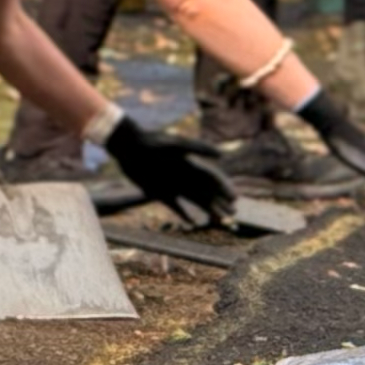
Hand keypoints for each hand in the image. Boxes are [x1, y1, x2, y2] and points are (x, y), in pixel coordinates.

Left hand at [102, 114, 238, 226]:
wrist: (129, 147)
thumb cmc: (154, 142)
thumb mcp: (178, 144)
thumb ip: (200, 148)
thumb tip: (222, 155)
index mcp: (190, 164)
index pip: (212, 179)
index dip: (224, 188)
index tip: (234, 198)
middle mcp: (184, 176)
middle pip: (206, 192)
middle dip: (220, 202)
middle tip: (233, 213)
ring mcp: (172, 185)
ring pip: (194, 200)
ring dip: (207, 209)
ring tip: (220, 219)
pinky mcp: (159, 193)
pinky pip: (174, 206)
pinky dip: (183, 214)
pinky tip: (193, 221)